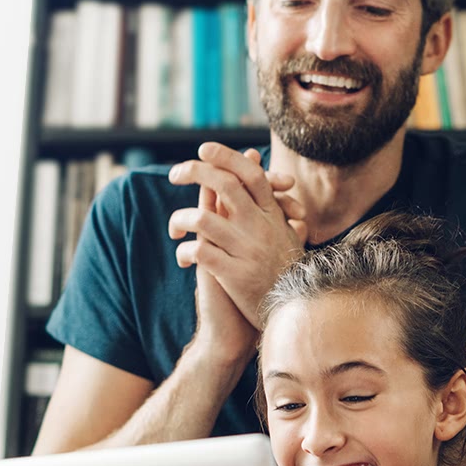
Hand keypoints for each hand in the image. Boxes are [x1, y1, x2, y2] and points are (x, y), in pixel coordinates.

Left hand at [169, 144, 307, 329]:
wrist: (291, 316)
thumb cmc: (282, 272)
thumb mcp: (280, 231)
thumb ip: (261, 196)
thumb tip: (252, 157)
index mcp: (272, 217)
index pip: (251, 174)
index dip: (226, 157)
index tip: (202, 149)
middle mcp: (261, 229)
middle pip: (225, 185)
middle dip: (195, 172)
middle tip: (174, 174)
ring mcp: (248, 251)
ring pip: (204, 219)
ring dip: (181, 219)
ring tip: (176, 229)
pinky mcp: (235, 275)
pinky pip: (200, 253)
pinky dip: (185, 252)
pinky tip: (182, 258)